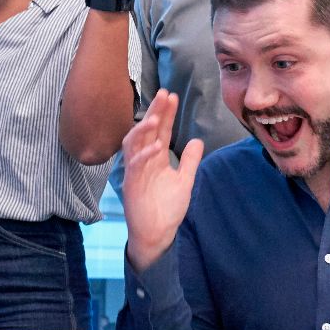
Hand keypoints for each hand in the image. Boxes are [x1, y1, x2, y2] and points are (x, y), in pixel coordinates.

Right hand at [120, 90, 202, 269]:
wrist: (157, 234)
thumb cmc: (167, 209)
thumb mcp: (184, 181)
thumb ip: (190, 161)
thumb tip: (198, 141)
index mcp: (155, 158)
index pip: (160, 131)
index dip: (166, 114)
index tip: (172, 96)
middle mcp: (143, 161)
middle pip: (146, 131)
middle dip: (155, 112)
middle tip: (164, 95)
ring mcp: (135, 172)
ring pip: (133, 144)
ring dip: (143, 129)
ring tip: (156, 117)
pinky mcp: (131, 184)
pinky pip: (134, 165)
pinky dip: (144, 155)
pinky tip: (157, 146)